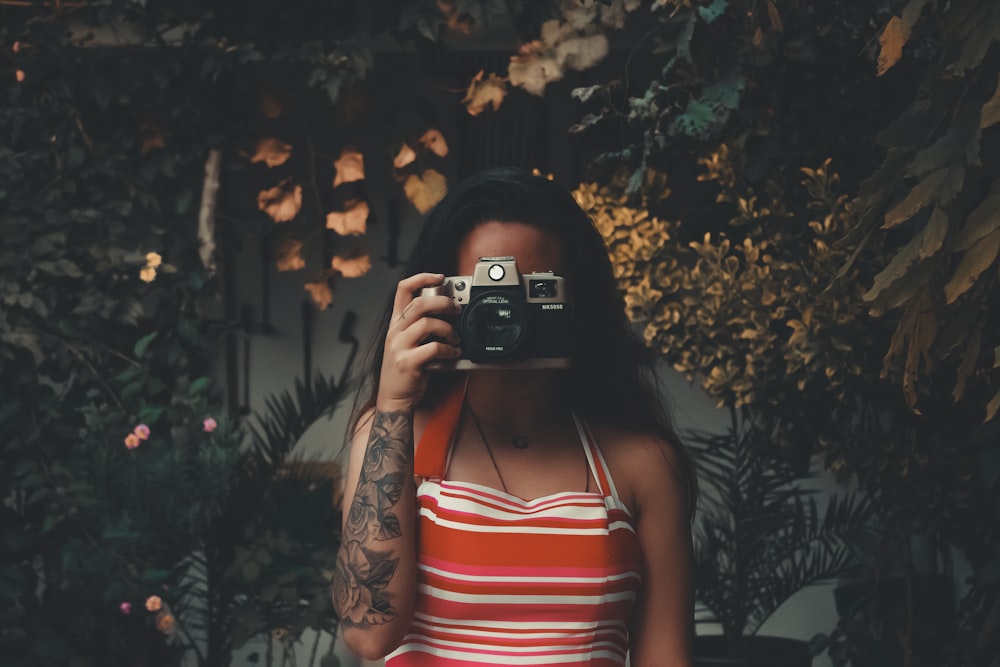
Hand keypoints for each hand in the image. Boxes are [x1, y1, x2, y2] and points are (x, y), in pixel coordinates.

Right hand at [376, 272, 461, 412]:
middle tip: (456, 310)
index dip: (422, 278)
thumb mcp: (406, 343)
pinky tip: (454, 353)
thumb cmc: (405, 370)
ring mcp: (399, 347)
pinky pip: (434, 348)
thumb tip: (446, 311)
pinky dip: (449, 350)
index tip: (439, 276)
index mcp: (395, 324)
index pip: (403, 289)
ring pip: (428, 324)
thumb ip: (420, 327)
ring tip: (455, 338)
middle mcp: (395, 332)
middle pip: (419, 303)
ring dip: (448, 329)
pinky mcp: (408, 363)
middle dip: (444, 303)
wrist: (394, 398)